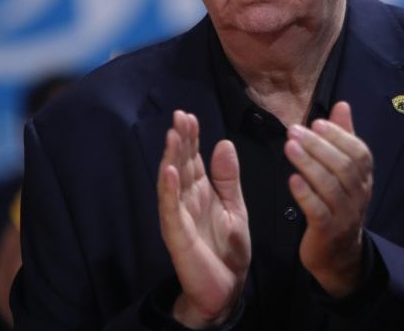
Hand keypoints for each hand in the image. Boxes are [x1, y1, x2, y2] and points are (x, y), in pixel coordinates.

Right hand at [157, 110, 250, 327]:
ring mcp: (179, 216)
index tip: (189, 115)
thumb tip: (223, 142)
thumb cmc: (229, 249)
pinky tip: (169, 171)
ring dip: (171, 158)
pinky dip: (168, 190)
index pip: (193, 158)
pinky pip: (171, 209)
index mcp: (202, 191)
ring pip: (171, 182)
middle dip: (180, 141)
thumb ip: (228, 178)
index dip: (191, 137)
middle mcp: (186, 200)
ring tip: (173, 136)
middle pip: (180, 164)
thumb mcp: (235, 206)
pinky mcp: (177, 235)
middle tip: (180, 116)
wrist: (228, 287)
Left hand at [284, 101, 372, 297]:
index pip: (359, 153)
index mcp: (364, 178)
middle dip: (318, 146)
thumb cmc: (338, 205)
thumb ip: (344, 138)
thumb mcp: (345, 172)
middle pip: (343, 166)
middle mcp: (359, 195)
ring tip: (289, 147)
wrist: (339, 255)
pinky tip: (292, 180)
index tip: (316, 122)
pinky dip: (305, 194)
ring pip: (330, 186)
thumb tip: (342, 104)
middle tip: (293, 131)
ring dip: (308, 164)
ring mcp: (345, 214)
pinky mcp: (327, 231)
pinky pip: (318, 211)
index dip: (338, 136)